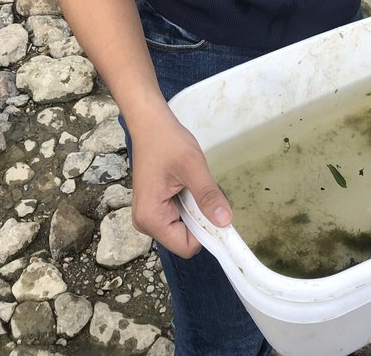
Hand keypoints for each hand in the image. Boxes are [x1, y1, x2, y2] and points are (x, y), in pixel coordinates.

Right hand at [129, 107, 231, 256]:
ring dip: (194, 209)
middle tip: (200, 188)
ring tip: (190, 183)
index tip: (215, 209)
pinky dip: (188, 204)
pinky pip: (179, 216)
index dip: (206, 232)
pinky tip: (185, 183)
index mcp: (151, 219)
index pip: (186, 246)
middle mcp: (146, 223)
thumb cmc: (168, 142)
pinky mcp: (155, 207)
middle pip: (185, 238)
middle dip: (199, 218)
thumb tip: (225, 222)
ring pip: (184, 227)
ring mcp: (149, 215)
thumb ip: (207, 196)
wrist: (150, 124)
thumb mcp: (192, 166)